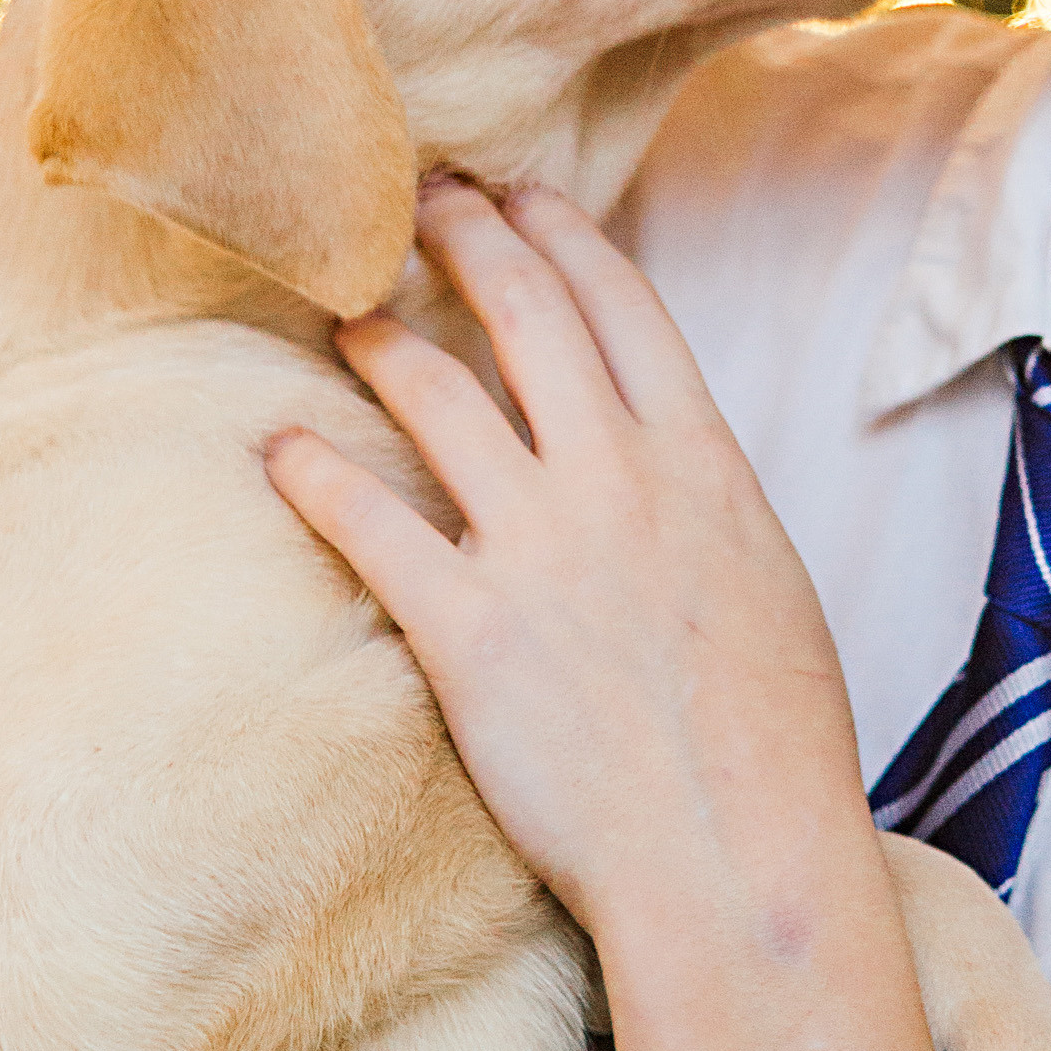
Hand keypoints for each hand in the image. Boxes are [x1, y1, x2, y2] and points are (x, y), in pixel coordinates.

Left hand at [266, 182, 954, 1050]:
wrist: (736, 855)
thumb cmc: (773, 744)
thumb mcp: (766, 586)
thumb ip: (705, 510)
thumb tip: (667, 476)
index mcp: (703, 461)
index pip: (621, 304)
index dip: (561, 234)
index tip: (521, 195)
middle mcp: (617, 479)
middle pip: (523, 314)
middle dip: (461, 238)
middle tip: (413, 201)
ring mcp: (537, 548)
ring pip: (433, 395)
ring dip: (379, 341)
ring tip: (342, 317)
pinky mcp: (464, 629)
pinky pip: (369, 522)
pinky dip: (314, 471)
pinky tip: (277, 448)